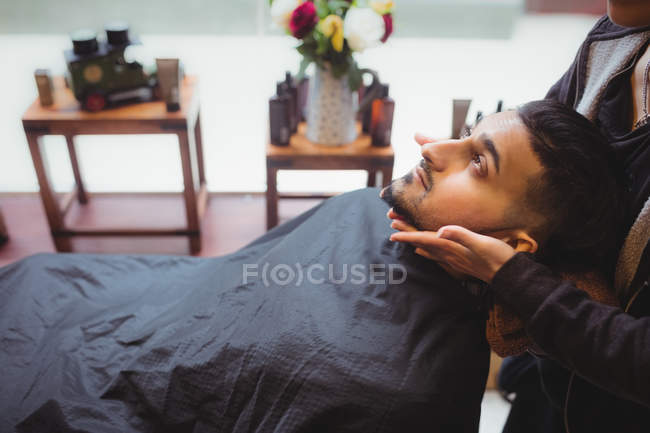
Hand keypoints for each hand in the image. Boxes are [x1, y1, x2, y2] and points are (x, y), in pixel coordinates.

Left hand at [387, 209, 515, 282]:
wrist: (510, 275)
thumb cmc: (498, 257)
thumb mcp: (481, 242)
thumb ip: (461, 235)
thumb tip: (441, 231)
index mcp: (452, 247)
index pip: (425, 239)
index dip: (408, 233)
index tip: (393, 230)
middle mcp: (450, 255)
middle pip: (422, 242)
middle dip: (407, 233)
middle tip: (392, 223)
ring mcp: (454, 259)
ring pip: (428, 249)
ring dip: (413, 240)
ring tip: (401, 235)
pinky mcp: (460, 261)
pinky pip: (436, 255)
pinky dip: (426, 251)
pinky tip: (422, 251)